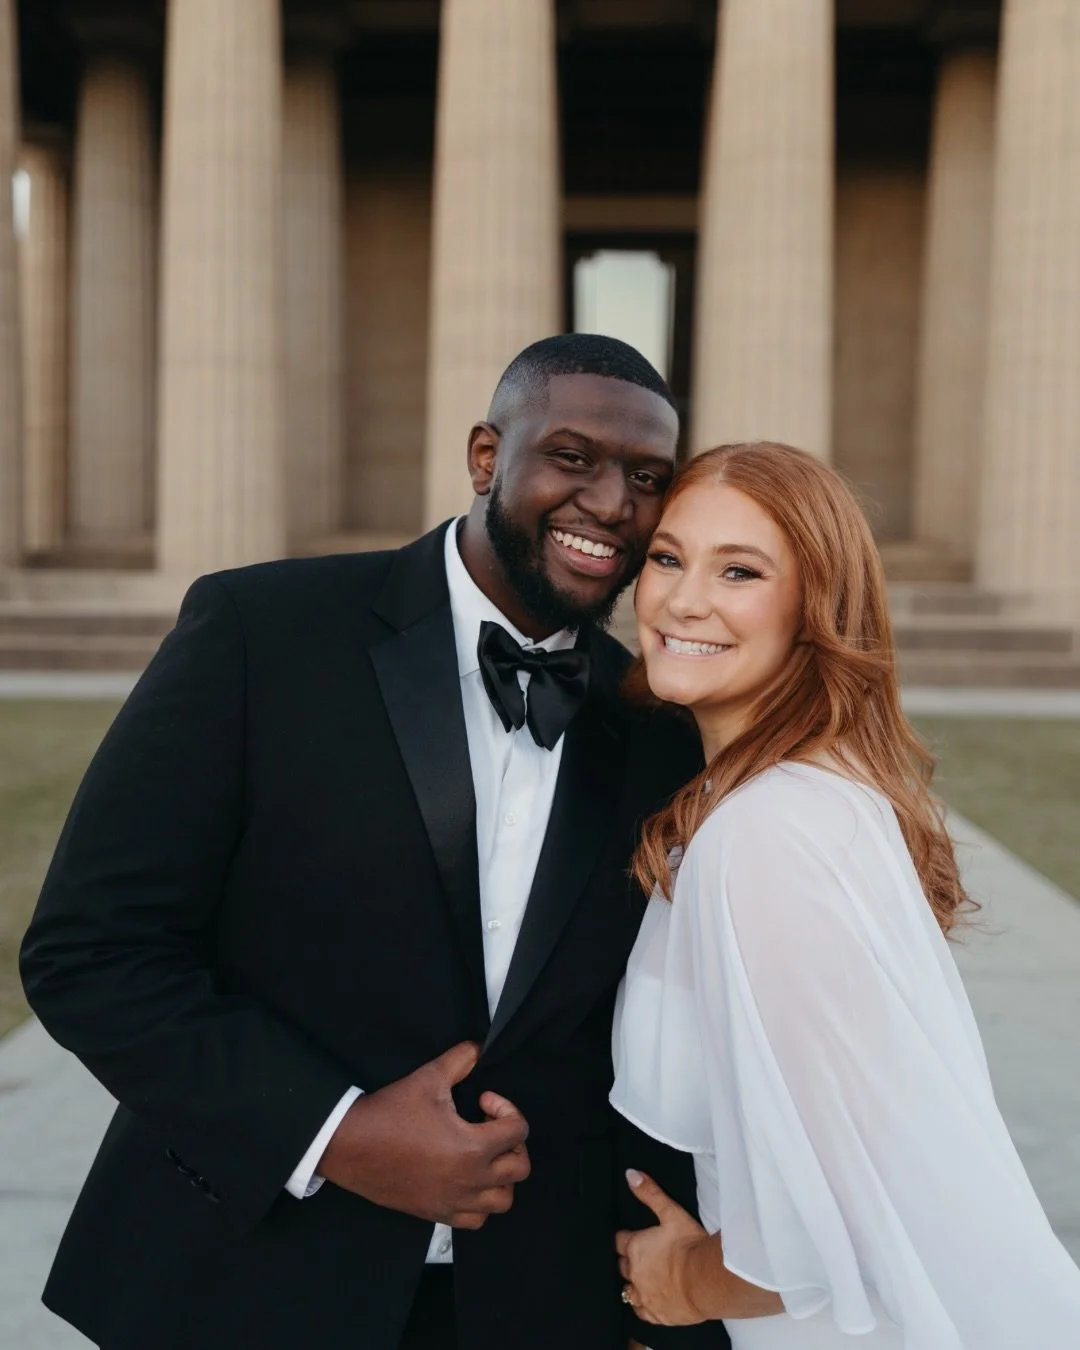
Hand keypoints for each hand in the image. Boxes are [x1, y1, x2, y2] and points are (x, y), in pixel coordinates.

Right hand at [317, 1041, 529, 1227]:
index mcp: (472, 1147)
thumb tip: (478, 1050)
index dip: (507, 1109)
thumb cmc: (389, 1114)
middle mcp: (469, 1180)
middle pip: (520, 1169)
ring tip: (485, 1156)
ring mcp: (453, 1201)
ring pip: (502, 1201)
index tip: (484, 1101)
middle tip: (492, 1128)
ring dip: (502, 1177)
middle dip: (514, 1144)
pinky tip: (466, 1179)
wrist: (350, 1146)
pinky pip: (475, 1220)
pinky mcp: (437, 1213)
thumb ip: (460, 1060)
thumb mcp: (428, 1078)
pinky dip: (480, 1203)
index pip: (518, 1131)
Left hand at [615, 1169, 711, 1325]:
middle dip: (627, 1260)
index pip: (619, 1240)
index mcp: (636, 1248)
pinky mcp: (656, 1313)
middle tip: (636, 1257)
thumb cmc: (689, 1247)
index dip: (624, 1237)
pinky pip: (640, 1311)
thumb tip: (630, 1174)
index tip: (627, 1237)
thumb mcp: (671, 1213)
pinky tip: (647, 1302)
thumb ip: (650, 1193)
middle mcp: (635, 1273)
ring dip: (633, 1283)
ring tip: (640, 1279)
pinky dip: (642, 1305)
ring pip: (628, 1290)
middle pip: (622, 1266)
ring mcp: (644, 1295)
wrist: (705, 1281)